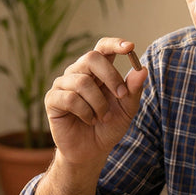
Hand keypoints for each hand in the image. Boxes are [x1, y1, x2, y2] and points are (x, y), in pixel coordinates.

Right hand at [44, 37, 147, 164]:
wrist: (92, 151)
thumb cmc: (108, 126)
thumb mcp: (127, 109)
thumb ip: (133, 90)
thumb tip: (143, 70)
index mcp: (98, 71)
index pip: (103, 47)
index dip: (115, 43)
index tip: (130, 47)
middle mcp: (78, 72)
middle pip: (92, 57)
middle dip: (111, 77)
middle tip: (121, 96)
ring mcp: (63, 84)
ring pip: (82, 82)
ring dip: (99, 103)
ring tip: (102, 117)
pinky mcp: (52, 99)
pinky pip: (70, 98)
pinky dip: (85, 112)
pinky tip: (89, 120)